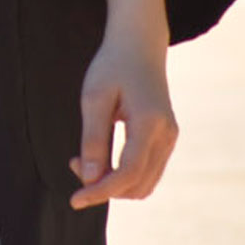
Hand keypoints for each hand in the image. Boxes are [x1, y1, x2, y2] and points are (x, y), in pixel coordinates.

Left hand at [69, 0, 177, 209]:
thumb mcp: (94, 97)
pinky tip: (104, 159)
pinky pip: (147, 172)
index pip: (126, 174)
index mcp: (150, 123)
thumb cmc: (113, 65)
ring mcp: (170, 138)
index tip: (75, 200)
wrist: (139, 44)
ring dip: (115, 184)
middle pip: (137, 185)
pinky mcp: (167, 139)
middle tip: (75, 163)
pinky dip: (125, 175)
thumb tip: (91, 179)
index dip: (100, 192)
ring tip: (86, 160)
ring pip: (144, 184)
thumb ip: (93, 139)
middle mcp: (166, 135)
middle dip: (105, 187)